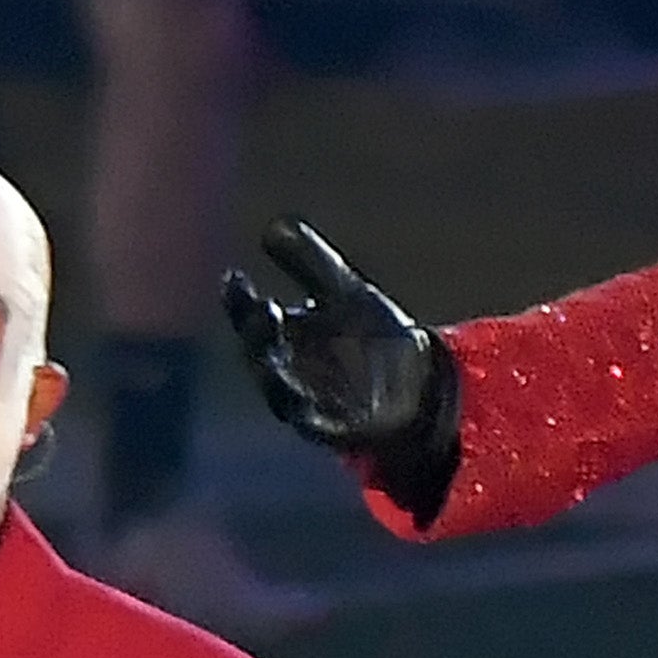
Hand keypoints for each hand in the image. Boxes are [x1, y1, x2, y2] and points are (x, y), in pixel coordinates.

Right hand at [222, 220, 462, 515]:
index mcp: (285, 334)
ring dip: (273, 379)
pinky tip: (304, 408)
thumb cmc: (373, 334)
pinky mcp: (335, 431)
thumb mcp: (344, 291)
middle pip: (259, 355)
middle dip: (256, 336)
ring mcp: (309, 402)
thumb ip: (309, 261)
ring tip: (272, 359)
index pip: (250, 316)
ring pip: (279, 394)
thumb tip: (273, 227)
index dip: (239, 300)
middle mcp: (288, 369)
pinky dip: (308, 419)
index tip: (235, 278)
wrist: (422, 383)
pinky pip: (315, 428)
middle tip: (264, 311)